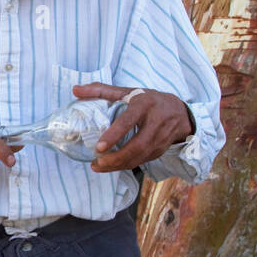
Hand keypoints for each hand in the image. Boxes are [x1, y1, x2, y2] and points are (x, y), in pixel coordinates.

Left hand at [72, 83, 193, 173]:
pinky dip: (125, 166)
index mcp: (145, 104)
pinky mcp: (161, 150)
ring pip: (140, 157)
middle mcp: (156, 122)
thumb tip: (75, 90)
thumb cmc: (149, 100)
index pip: (129, 121)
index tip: (99, 147)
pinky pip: (142, 161)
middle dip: (116, 158)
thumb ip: (101, 90)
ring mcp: (161, 138)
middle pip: (137, 145)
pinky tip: (111, 166)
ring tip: (98, 166)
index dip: (114, 135)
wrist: (181, 112)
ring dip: (118, 165)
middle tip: (97, 161)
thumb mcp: (128, 91)